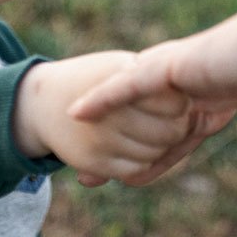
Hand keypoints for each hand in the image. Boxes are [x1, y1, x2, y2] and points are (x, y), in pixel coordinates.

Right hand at [13, 51, 202, 183]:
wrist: (41, 102)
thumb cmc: (92, 79)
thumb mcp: (118, 66)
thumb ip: (151, 77)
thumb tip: (195, 94)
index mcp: (119, 78)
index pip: (173, 100)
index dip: (183, 103)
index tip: (185, 99)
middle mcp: (109, 109)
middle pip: (170, 130)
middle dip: (180, 127)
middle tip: (183, 120)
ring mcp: (100, 137)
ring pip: (155, 153)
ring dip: (164, 147)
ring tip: (163, 132)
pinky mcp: (93, 162)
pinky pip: (136, 170)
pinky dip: (146, 162)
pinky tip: (143, 147)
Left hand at [70, 0, 236, 206]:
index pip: (196, 123)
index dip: (173, 149)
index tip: (151, 172)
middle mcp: (217, 68)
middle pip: (158, 116)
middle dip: (129, 146)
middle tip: (96, 176)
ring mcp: (204, 61)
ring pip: (143, 102)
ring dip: (110, 131)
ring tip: (75, 161)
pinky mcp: (199, 56)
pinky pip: (140, 77)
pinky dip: (109, 94)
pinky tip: (76, 111)